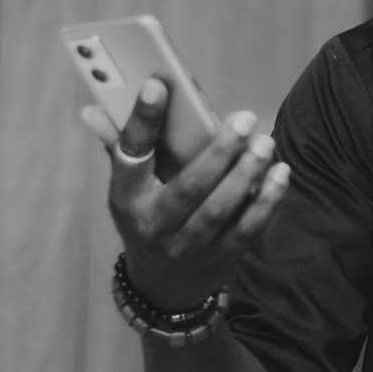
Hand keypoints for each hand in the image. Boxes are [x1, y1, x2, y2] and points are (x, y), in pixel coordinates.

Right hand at [83, 79, 290, 307]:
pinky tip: (280, 174)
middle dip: (220, 152)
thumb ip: (121, 147)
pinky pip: (247, 230)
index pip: (131, 155)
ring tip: (266, 143)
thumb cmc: (147, 218)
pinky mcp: (220, 260)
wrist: (164, 287)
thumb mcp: (128, 190)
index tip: (158, 84)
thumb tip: (92, 111)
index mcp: (127, 199)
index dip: (142, 120)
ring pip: (221, 211)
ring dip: (248, 174)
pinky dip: (267, 201)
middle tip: (245, 119)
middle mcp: (155, 226)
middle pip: (189, 187)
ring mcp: (188, 248)